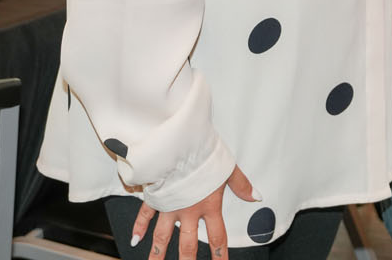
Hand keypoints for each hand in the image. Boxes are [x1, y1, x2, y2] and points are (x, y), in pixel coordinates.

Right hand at [132, 165, 257, 258]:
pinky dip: (139, 227)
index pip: (217, 237)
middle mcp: (188, 210)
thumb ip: (242, 185)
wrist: (180, 143)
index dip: (219, 254)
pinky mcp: (155, 196)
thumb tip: (256, 197)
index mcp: (208, 205)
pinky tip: (135, 240)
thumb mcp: (227, 167)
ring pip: (162, 236)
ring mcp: (170, 205)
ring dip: (158, 254)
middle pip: (187, 245)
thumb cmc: (204, 153)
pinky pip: (145, 215)